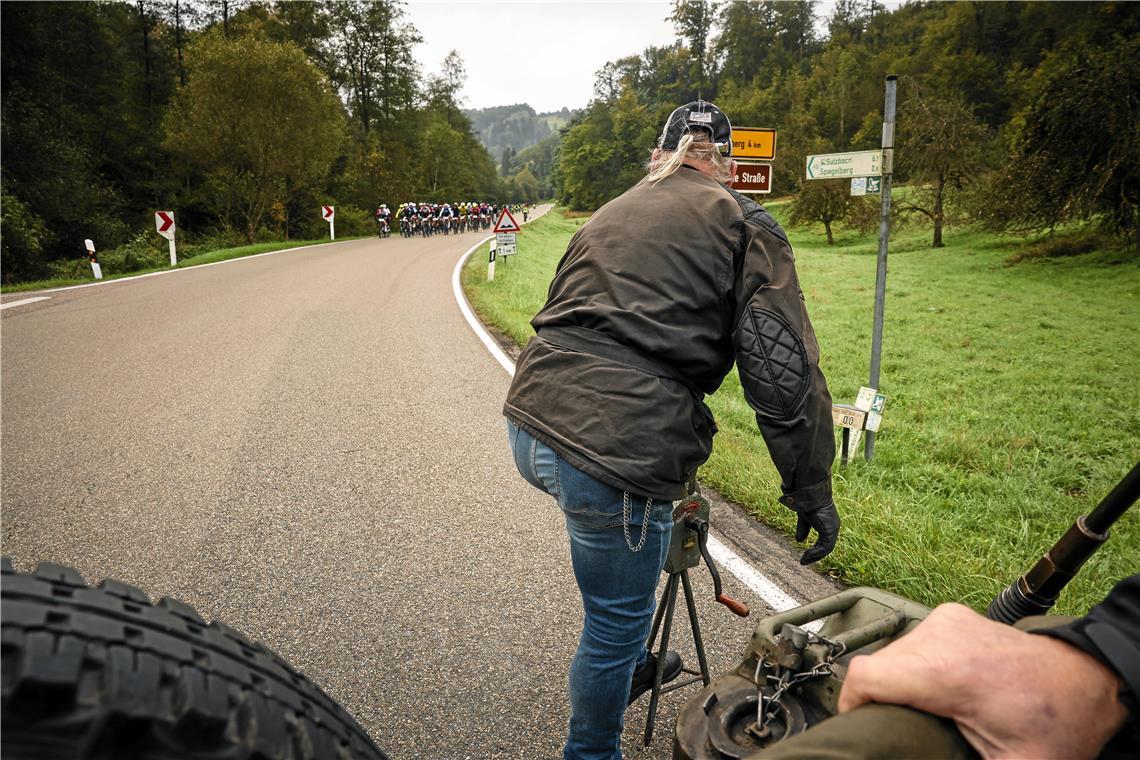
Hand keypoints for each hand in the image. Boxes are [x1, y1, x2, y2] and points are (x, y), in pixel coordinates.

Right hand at [795, 502, 838, 564]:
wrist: (809, 496)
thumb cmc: (807, 504)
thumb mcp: (803, 519)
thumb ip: (803, 529)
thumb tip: (799, 540)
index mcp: (828, 524)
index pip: (824, 542)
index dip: (815, 550)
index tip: (806, 556)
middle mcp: (832, 527)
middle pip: (826, 548)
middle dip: (815, 556)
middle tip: (804, 562)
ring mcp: (833, 529)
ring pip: (826, 549)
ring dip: (814, 556)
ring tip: (803, 560)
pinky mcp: (830, 531)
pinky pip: (825, 547)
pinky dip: (815, 553)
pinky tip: (806, 555)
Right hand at [838, 603, 1128, 758]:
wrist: (1086, 681)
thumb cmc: (1054, 722)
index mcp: (947, 672)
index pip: (866, 675)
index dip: (849, 704)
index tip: (856, 726)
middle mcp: (940, 637)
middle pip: (877, 666)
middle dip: (880, 699)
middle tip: (900, 728)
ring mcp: (944, 620)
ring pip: (891, 652)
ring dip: (897, 682)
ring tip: (923, 708)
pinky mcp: (950, 614)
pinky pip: (910, 642)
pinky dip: (913, 665)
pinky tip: (935, 686)